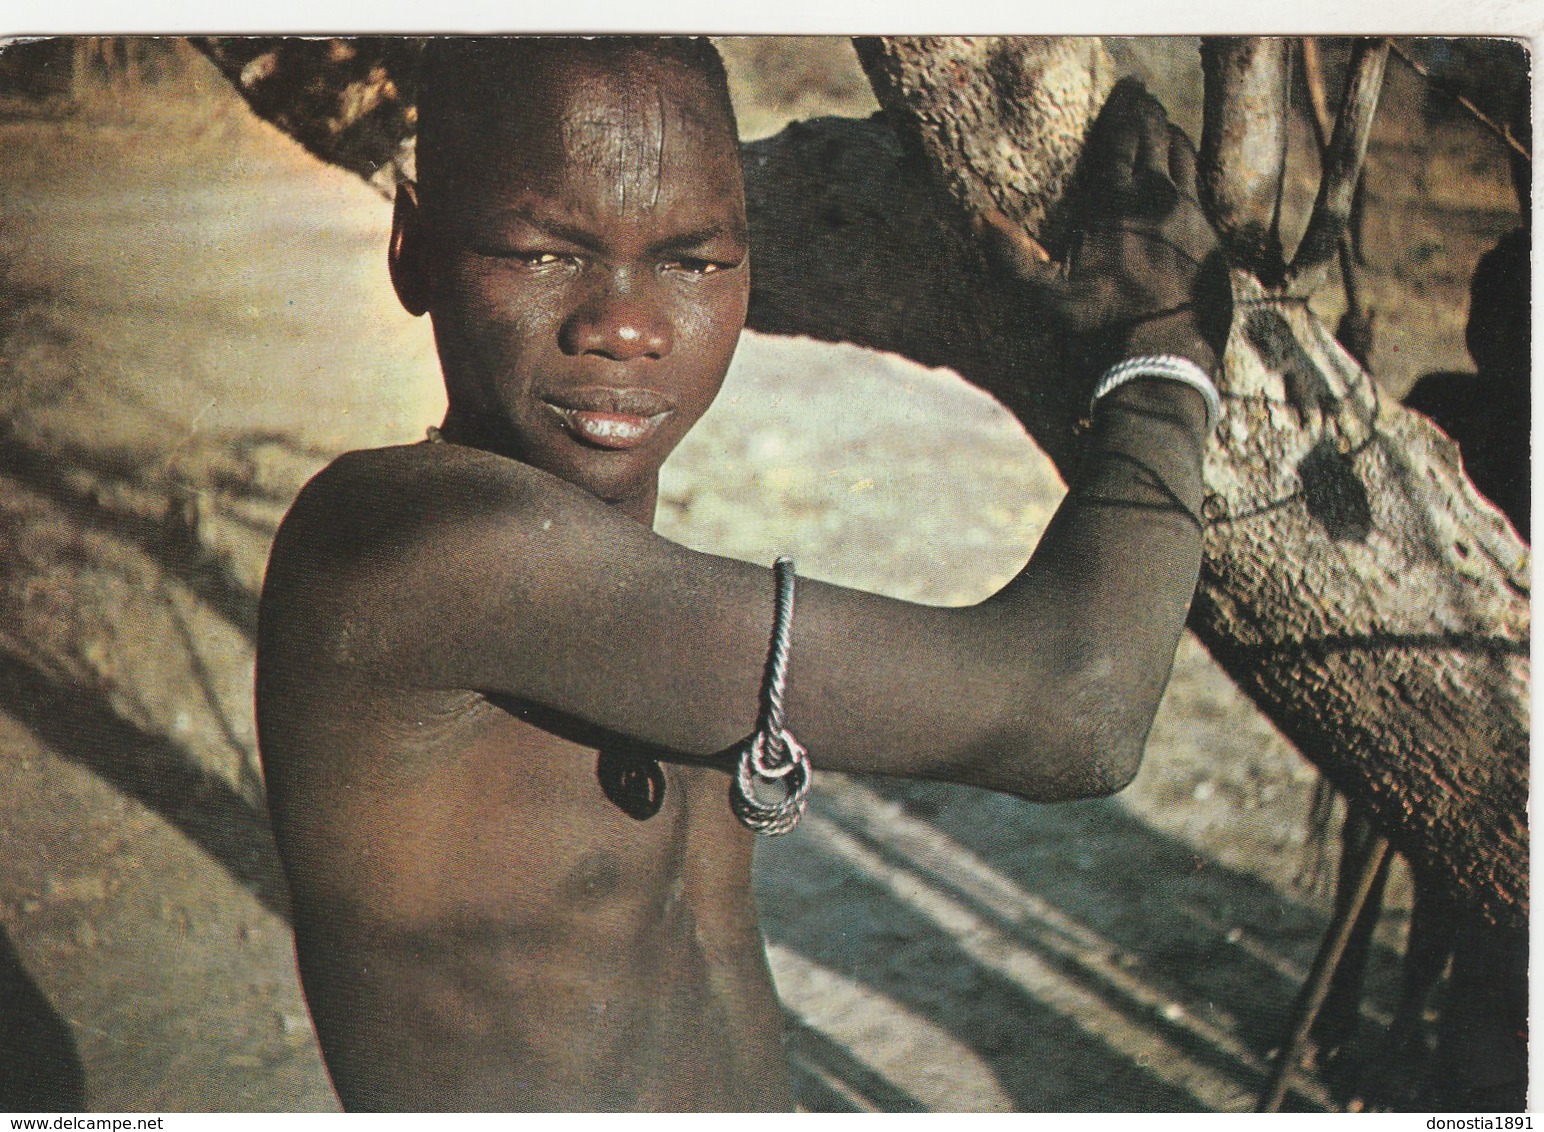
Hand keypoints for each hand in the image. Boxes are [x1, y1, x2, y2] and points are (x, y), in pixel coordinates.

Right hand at [982, 78, 1230, 400]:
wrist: (1164, 357)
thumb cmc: (1101, 329)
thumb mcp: (1048, 300)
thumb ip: (1013, 260)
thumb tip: (983, 219)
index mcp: (1117, 203)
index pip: (1121, 139)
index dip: (1122, 111)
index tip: (1124, 91)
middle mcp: (1157, 197)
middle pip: (1156, 136)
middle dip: (1148, 113)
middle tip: (1142, 98)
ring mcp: (1189, 214)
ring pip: (1184, 154)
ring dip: (1171, 135)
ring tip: (1162, 125)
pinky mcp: (1210, 235)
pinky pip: (1200, 184)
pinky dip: (1190, 166)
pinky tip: (1183, 169)